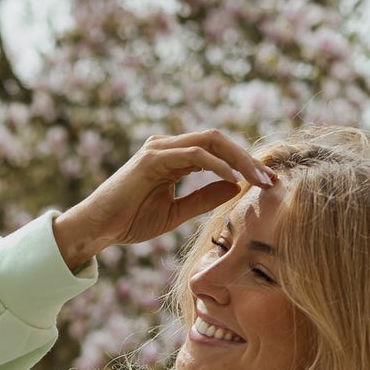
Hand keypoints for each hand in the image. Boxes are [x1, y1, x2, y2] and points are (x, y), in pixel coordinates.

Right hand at [53, 129, 276, 267]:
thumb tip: (237, 187)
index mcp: (174, 157)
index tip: (267, 183)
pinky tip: (235, 180)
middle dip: (248, 159)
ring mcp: (160, 149)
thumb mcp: (177, 213)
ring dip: (239, 160)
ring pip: (210, 142)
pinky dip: (218, 165)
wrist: (98, 229)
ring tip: (259, 180)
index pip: (218, 152)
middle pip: (219, 140)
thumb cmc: (130, 221)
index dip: (245, 164)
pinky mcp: (153, 158)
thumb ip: (204, 198)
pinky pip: (194, 154)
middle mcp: (168, 147)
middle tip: (270, 180)